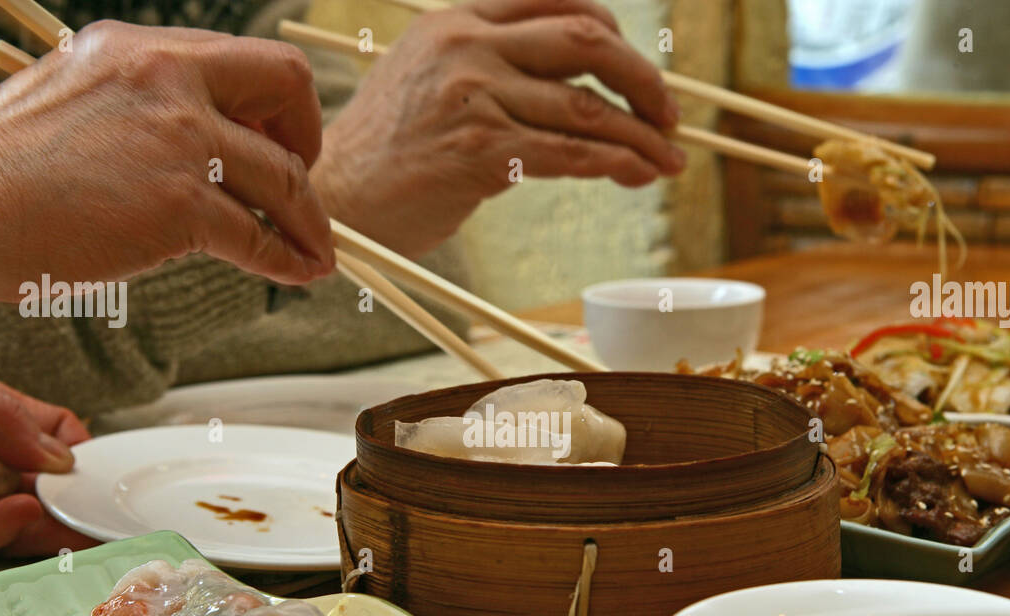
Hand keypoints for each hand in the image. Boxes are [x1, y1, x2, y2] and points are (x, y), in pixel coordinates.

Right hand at [0, 20, 333, 316]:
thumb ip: (133, 111)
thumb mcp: (71, 101)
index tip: (274, 142)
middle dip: (311, 139)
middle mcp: (167, 78)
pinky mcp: (181, 202)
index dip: (273, 105)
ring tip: (319, 253)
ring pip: (286, 175)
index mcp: (138, 50)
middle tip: (307, 188)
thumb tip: (180, 149)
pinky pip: (260, 236)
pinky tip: (296, 274)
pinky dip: (287, 260)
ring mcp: (179, 137)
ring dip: (312, 221)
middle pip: (287, 86)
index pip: (241, 59)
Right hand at [312, 0, 685, 258]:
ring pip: (586, 107)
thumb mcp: (431, 79)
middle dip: (643, 78)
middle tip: (670, 115)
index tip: (635, 72)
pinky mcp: (480, 151)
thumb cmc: (392, 152)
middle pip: (586, 41)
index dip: (612, 31)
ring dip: (641, 135)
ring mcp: (473, 96)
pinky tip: (637, 173)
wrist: (340, 200)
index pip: (558, 0)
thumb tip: (575, 83)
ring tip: (668, 159)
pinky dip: (616, 163)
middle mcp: (467, 47)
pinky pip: (570, 153)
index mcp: (458, 21)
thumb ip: (491, 62)